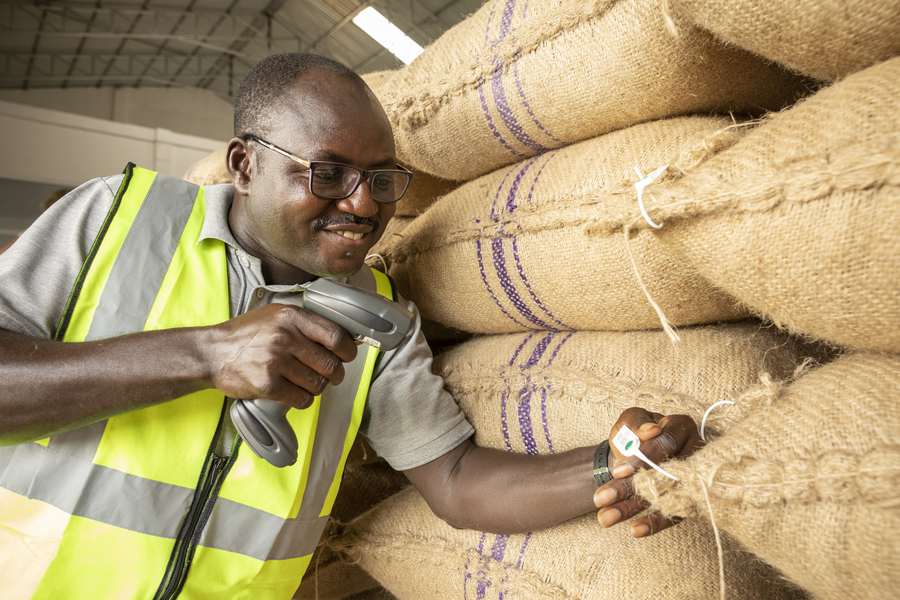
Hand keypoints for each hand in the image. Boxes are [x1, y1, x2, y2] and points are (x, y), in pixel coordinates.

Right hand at [204, 303, 356, 408]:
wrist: (211, 352)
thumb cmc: (246, 334)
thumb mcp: (276, 315)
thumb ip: (305, 323)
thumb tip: (342, 337)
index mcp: (291, 317)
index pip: (335, 336)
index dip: (347, 351)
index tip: (347, 356)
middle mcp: (285, 337)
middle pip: (330, 364)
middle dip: (334, 374)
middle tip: (330, 376)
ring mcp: (275, 361)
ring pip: (317, 384)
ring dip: (316, 388)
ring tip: (305, 383)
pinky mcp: (267, 384)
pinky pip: (301, 399)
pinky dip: (301, 400)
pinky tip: (292, 393)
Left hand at [593, 407, 701, 536]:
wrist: (635, 452)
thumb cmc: (635, 433)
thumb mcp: (630, 421)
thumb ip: (636, 423)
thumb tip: (651, 431)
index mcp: (681, 427)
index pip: (665, 444)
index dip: (643, 458)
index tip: (618, 471)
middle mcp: (695, 453)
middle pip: (664, 473)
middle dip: (631, 487)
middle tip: (600, 498)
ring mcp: (696, 479)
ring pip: (666, 496)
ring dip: (635, 508)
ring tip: (606, 518)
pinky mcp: (692, 500)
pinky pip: (675, 514)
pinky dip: (654, 523)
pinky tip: (635, 531)